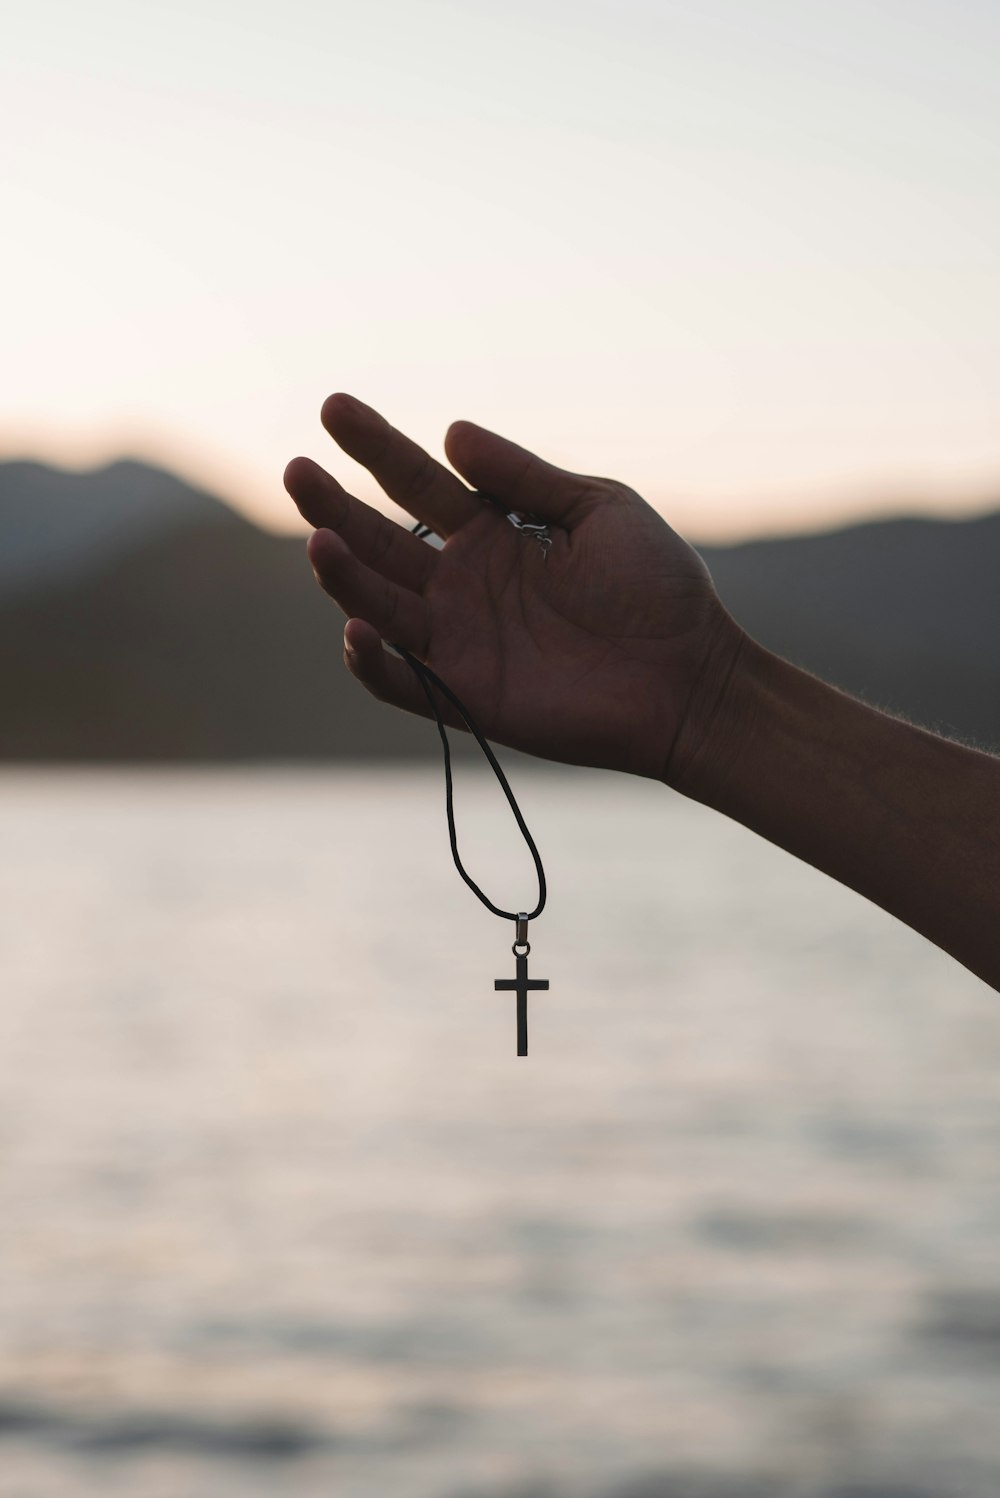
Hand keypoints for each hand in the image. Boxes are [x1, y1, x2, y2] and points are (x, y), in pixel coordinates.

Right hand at [283, 394, 745, 781]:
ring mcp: (461, 641)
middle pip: (380, 541)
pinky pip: (403, 681)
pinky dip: (373, 661)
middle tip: (298, 471)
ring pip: (381, 604)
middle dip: (335, 506)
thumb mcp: (596, 508)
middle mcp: (463, 585)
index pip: (416, 484)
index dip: (375, 447)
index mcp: (491, 533)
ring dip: (345, 575)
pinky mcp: (469, 695)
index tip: (334, 407)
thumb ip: (522, 477)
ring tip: (320, 541)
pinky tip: (357, 627)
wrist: (691, 676)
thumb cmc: (656, 588)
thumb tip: (451, 430)